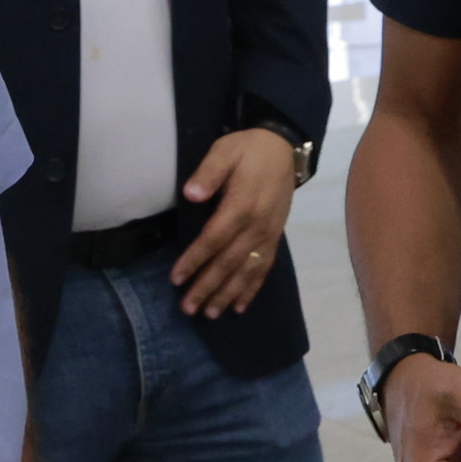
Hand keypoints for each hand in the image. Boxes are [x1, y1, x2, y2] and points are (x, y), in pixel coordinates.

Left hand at [171, 126, 300, 319]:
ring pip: (247, 271)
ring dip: (227, 294)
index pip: (214, 239)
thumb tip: (191, 194)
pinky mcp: (275, 237)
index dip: (195, 260)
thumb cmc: (247, 150)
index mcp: (242, 205)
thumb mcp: (224, 151)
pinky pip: (264, 268)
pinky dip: (252, 289)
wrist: (284, 148)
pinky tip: (239, 306)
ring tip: (210, 313)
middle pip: (229, 262)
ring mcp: (268, 234)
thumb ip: (208, 172)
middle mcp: (257, 225)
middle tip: (187, 308)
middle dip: (207, 287)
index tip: (176, 279)